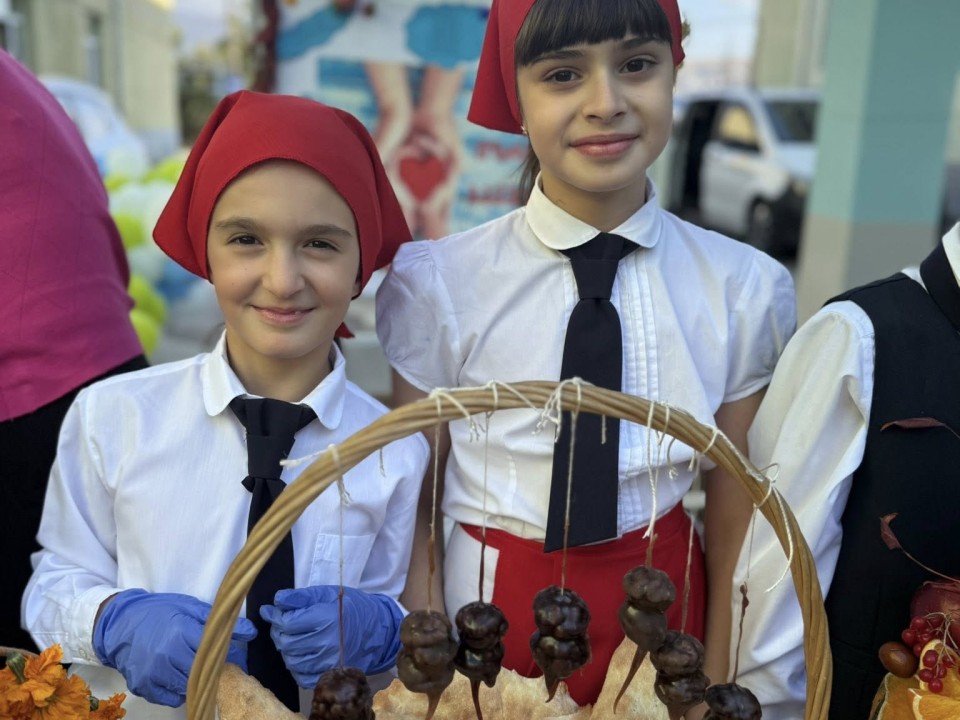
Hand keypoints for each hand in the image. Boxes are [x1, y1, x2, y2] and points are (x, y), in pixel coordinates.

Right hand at [93, 588, 256, 706]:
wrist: (120, 623)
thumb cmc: (158, 612)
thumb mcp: (189, 607)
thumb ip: (218, 620)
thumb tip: (250, 632)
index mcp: (181, 632)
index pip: (217, 651)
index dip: (232, 655)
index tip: (240, 656)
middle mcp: (167, 656)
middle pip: (204, 672)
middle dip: (218, 670)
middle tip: (223, 665)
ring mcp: (154, 674)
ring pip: (189, 688)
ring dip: (200, 682)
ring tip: (202, 671)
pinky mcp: (144, 687)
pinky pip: (170, 698)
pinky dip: (179, 691)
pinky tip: (181, 677)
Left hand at [260, 585, 402, 686]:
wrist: (375, 629)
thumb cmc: (350, 608)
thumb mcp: (327, 594)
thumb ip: (301, 597)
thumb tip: (277, 601)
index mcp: (326, 619)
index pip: (287, 622)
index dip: (275, 616)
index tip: (270, 611)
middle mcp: (326, 643)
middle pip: (286, 642)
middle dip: (278, 632)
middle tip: (280, 623)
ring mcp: (328, 662)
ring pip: (291, 660)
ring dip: (285, 649)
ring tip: (290, 637)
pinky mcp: (329, 674)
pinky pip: (301, 676)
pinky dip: (295, 665)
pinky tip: (300, 653)